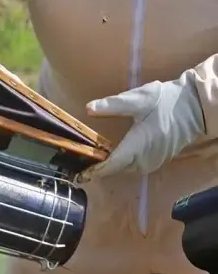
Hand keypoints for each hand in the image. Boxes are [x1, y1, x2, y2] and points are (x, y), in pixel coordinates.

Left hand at [80, 70, 204, 180]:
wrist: (195, 107)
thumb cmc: (166, 102)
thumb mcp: (138, 99)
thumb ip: (113, 105)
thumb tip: (89, 109)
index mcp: (137, 147)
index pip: (111, 166)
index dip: (94, 170)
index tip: (78, 174)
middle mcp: (144, 160)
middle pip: (115, 169)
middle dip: (99, 168)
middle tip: (78, 164)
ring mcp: (152, 162)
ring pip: (124, 169)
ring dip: (110, 166)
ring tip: (91, 161)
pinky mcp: (156, 161)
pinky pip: (134, 166)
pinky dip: (122, 163)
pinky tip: (111, 156)